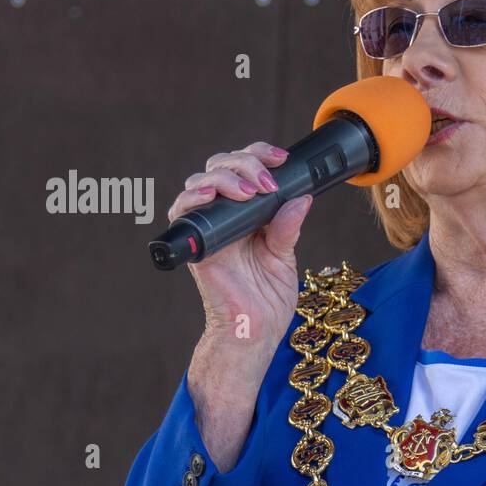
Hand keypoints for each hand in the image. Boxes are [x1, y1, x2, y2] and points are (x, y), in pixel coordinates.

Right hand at [167, 141, 312, 348]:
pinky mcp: (195, 243)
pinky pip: (182, 211)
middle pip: (221, 166)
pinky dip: (192, 197)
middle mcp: (225, 214)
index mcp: (248, 212)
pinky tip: (209, 195)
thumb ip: (289, 227)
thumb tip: (303, 198)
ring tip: (248, 192)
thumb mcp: (285, 256)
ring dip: (224, 177)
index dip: (259, 156)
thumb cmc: (268, 297)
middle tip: (266, 183)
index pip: (245, 168)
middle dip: (245, 163)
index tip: (281, 160)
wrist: (256, 329)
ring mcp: (208, 227)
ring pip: (201, 181)